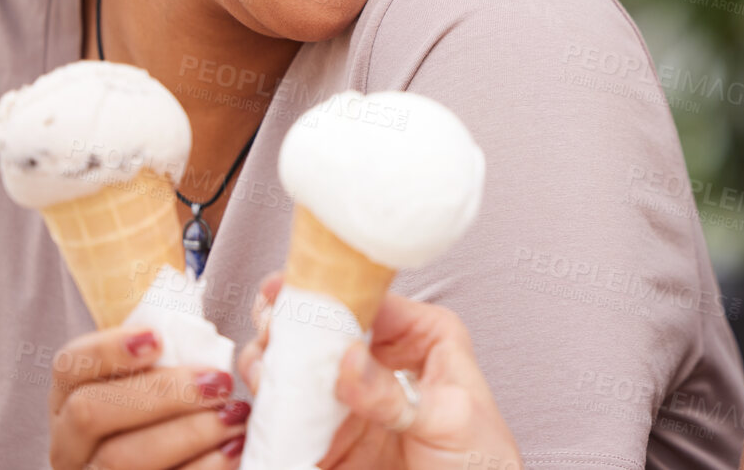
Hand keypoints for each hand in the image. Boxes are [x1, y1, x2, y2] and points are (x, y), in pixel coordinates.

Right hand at [48, 325, 250, 469]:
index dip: (108, 350)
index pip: (69, 365)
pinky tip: (234, 447)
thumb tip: (199, 333)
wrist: (174, 459)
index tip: (158, 340)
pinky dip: (202, 466)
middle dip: (162, 394)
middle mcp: (68, 442)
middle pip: (90, 413)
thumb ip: (168, 352)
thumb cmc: (171, 407)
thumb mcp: (157, 378)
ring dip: (188, 433)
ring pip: (119, 459)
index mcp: (69, 397)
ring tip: (234, 416)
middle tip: (219, 383)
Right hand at [238, 273, 521, 469]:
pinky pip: (291, 417)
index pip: (370, 302)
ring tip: (262, 369)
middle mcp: (380, 360)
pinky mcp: (329, 438)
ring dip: (272, 364)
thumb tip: (347, 360)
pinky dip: (270, 410)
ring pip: (299, 369)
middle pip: (324, 330)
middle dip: (289, 324)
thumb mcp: (450, 418)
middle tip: (268, 331)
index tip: (291, 292)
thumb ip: (395, 393)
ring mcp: (351, 399)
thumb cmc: (481, 460)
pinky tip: (262, 406)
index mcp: (421, 336)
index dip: (329, 292)